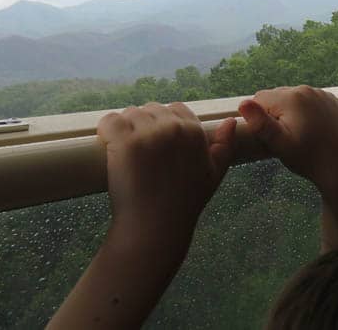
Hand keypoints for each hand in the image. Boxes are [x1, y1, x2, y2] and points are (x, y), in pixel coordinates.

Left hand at [98, 102, 235, 244]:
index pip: (176, 109)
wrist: (155, 227)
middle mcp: (172, 127)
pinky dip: (106, 130)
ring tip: (125, 154)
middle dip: (144, 126)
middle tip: (140, 153)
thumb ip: (225, 145)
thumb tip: (231, 121)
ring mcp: (147, 133)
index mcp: (194, 131)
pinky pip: (109, 121)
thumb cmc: (185, 203)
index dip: (164, 124)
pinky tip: (108, 145)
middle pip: (150, 110)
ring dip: (124, 129)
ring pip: (129, 114)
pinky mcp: (123, 142)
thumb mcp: (214, 174)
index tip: (157, 145)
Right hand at [237, 85, 337, 192]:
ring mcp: (320, 93)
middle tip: (286, 136)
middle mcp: (306, 89)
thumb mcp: (279, 144)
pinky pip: (307, 100)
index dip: (261, 118)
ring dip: (288, 111)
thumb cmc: (306, 158)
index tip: (273, 135)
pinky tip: (310, 127)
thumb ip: (260, 123)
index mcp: (291, 98)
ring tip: (299, 133)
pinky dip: (304, 110)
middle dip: (274, 113)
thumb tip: (242, 103)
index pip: (259, 98)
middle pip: (275, 96)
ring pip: (291, 98)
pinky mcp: (329, 99)